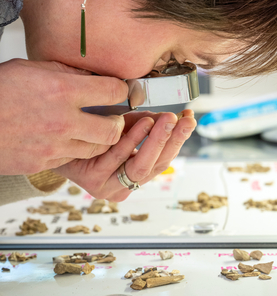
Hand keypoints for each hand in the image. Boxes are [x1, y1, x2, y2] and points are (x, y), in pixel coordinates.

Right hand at [0, 58, 127, 174]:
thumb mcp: (31, 69)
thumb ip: (67, 73)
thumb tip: (93, 77)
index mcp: (61, 91)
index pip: (112, 91)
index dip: (122, 90)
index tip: (120, 91)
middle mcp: (62, 120)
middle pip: (113, 129)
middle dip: (118, 123)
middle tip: (113, 117)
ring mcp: (54, 146)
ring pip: (97, 148)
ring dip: (100, 138)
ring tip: (93, 129)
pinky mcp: (44, 162)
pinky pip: (74, 158)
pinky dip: (78, 149)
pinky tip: (69, 139)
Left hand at [54, 109, 196, 201]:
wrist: (57, 143)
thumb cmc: (93, 135)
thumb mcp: (124, 129)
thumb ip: (144, 126)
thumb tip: (169, 116)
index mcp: (136, 173)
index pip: (165, 158)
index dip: (179, 139)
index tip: (190, 119)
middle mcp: (128, 184)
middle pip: (158, 165)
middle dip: (173, 140)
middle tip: (184, 120)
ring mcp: (112, 187)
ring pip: (141, 166)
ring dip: (156, 140)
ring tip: (166, 119)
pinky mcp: (96, 183)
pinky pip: (118, 159)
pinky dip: (131, 141)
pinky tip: (143, 123)